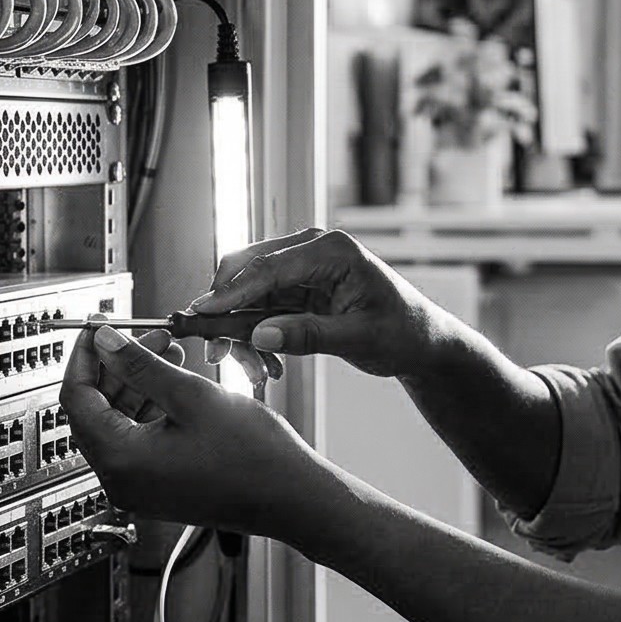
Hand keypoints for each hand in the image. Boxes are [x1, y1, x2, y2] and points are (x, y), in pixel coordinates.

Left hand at [61, 322, 337, 540]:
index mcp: (121, 461)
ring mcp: (139, 488)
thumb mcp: (191, 396)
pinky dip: (150, 408)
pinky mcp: (158, 487)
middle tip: (139, 334)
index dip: (84, 357)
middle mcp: (122, 481)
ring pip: (118, 424)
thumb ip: (141, 366)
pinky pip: (138, 441)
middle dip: (116, 367)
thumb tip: (106, 343)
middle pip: (95, 411)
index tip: (97, 329)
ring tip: (166, 351)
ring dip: (136, 384)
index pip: (76, 399)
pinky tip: (173, 381)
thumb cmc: (254, 457)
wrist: (292, 497)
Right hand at [181, 227, 456, 379]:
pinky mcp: (294, 287)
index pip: (267, 268)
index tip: (200, 315)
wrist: (419, 339)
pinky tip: (265, 366)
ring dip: (240, 332)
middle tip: (218, 356)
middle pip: (245, 271)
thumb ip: (309, 335)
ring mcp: (300, 266)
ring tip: (256, 372)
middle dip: (226, 314)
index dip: (229, 292)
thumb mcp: (359, 338)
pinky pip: (257, 307)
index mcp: (331, 250)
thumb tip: (259, 335)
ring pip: (246, 294)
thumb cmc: (401, 332)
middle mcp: (310, 249)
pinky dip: (253, 335)